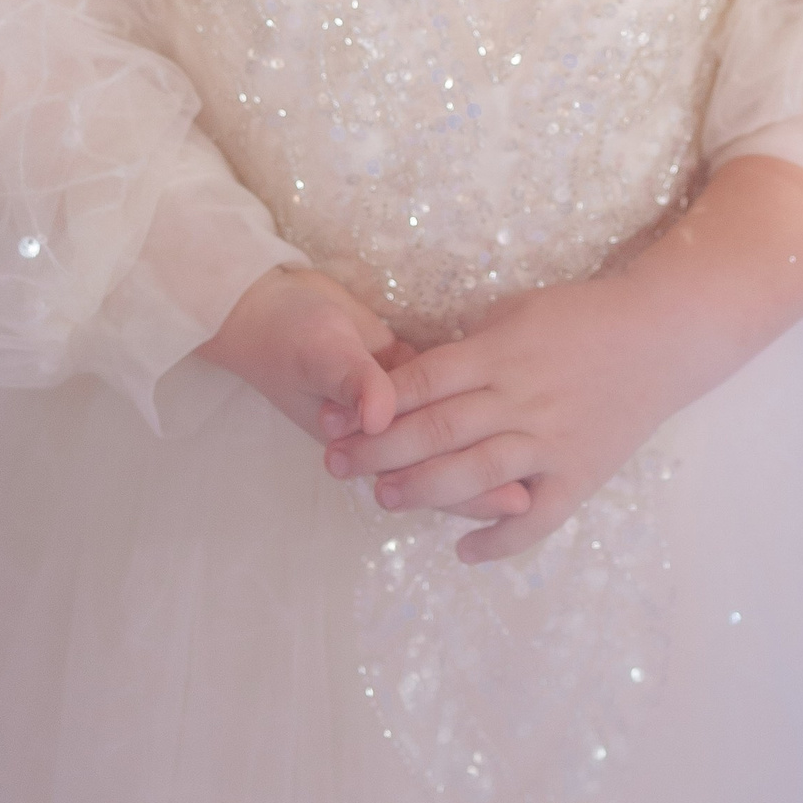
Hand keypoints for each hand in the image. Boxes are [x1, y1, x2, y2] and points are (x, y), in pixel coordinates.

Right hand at [203, 268, 531, 521]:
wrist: (266, 305)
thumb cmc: (286, 333)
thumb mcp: (317, 353)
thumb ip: (352, 380)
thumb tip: (381, 415)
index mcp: (364, 438)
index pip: (426, 477)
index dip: (470, 491)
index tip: (514, 496)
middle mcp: (383, 433)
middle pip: (444, 466)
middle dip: (489, 482)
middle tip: (536, 493)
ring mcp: (396, 405)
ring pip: (448, 439)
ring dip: (485, 449)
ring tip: (537, 457)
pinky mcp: (404, 374)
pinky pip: (443, 403)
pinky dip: (473, 408)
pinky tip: (516, 405)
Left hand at [318, 157, 802, 563]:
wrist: (664, 335)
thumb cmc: (583, 318)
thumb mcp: (518, 311)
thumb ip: (468, 346)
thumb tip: (411, 373)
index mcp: (500, 351)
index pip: (422, 380)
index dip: (374, 403)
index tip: (334, 418)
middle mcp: (522, 398)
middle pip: (437, 428)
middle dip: (379, 449)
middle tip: (337, 465)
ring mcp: (553, 440)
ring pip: (477, 473)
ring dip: (424, 490)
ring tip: (384, 499)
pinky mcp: (581, 474)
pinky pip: (537, 518)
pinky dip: (501, 540)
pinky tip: (465, 551)